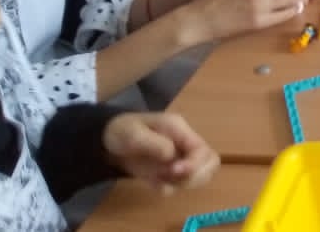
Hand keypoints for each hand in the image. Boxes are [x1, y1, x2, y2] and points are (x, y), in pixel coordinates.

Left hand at [103, 113, 219, 194]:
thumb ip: (154, 143)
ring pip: (201, 175)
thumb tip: (171, 155)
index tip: (174, 172)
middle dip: (196, 176)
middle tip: (173, 179)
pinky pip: (181, 184)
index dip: (194, 164)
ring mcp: (180, 158)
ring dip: (184, 184)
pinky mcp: (171, 171)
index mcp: (180, 130)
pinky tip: (154, 183)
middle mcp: (185, 144)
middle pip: (211, 162)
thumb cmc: (121, 131)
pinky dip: (170, 188)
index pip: (203, 150)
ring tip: (162, 181)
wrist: (108, 141)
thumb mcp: (133, 133)